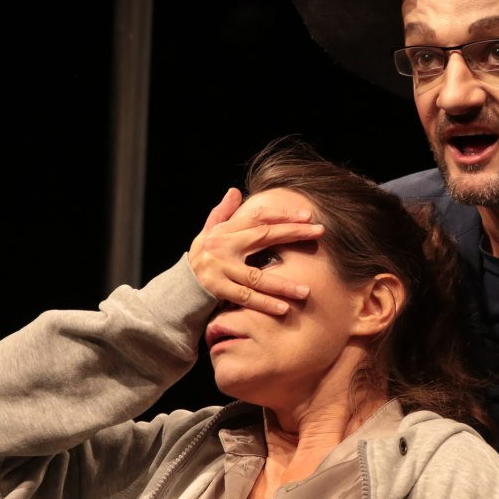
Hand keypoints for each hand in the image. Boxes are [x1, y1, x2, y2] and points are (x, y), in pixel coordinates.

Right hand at [188, 187, 324, 314]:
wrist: (178, 288)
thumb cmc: (199, 260)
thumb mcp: (206, 234)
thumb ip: (222, 214)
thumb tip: (234, 191)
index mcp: (224, 231)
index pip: (258, 217)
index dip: (283, 215)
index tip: (307, 217)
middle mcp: (222, 246)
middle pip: (263, 236)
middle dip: (294, 233)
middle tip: (320, 233)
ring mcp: (220, 269)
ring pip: (257, 276)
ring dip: (283, 284)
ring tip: (305, 290)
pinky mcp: (217, 289)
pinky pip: (246, 297)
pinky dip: (265, 304)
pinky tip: (284, 308)